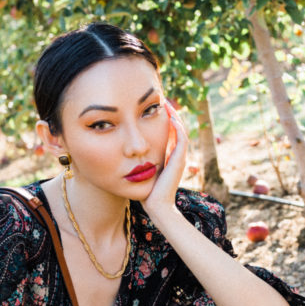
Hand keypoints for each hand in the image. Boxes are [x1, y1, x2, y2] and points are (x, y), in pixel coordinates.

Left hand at [142, 98, 187, 220]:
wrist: (156, 206)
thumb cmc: (145, 191)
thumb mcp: (139, 170)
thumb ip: (135, 160)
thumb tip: (122, 150)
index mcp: (167, 155)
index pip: (167, 131)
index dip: (160, 118)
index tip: (150, 107)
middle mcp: (175, 154)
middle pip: (175, 127)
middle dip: (167, 113)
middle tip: (160, 99)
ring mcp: (179, 156)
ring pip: (180, 129)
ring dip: (174, 115)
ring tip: (165, 103)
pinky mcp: (179, 160)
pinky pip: (181, 138)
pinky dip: (177, 126)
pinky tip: (169, 116)